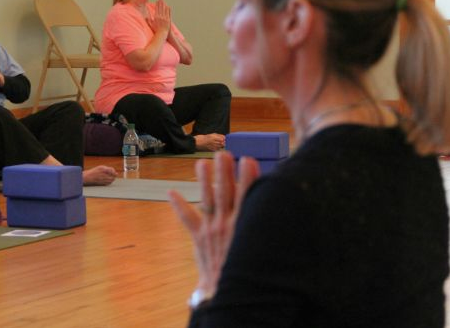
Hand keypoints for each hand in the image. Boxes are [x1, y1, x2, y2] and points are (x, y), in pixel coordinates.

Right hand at [146, 0, 170, 38]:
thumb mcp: (150, 25)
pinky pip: (168, 13)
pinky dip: (168, 10)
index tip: (157, 1)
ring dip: (164, 5)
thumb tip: (145, 16)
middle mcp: (160, 17)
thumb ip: (148, 20)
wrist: (162, 34)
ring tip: (164, 1)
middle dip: (160, 3)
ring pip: (165, 10)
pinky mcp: (169, 20)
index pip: (156, 9)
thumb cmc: (155, 30)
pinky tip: (168, 6)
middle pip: (160, 8)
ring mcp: (165, 18)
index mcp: (156, 17)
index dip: (157, 4)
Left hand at [168, 151, 259, 297]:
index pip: (247, 197)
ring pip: (207, 200)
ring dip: (205, 180)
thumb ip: (267, 229)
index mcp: (244, 227)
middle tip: (223, 154)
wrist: (228, 295)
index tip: (249, 160)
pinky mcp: (199, 238)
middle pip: (225, 193)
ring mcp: (210, 230)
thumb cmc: (251, 272)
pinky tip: (171, 192)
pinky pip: (188, 219)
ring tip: (202, 162)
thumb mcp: (264, 251)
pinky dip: (179, 206)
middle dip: (224, 173)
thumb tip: (278, 212)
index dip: (248, 178)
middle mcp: (226, 225)